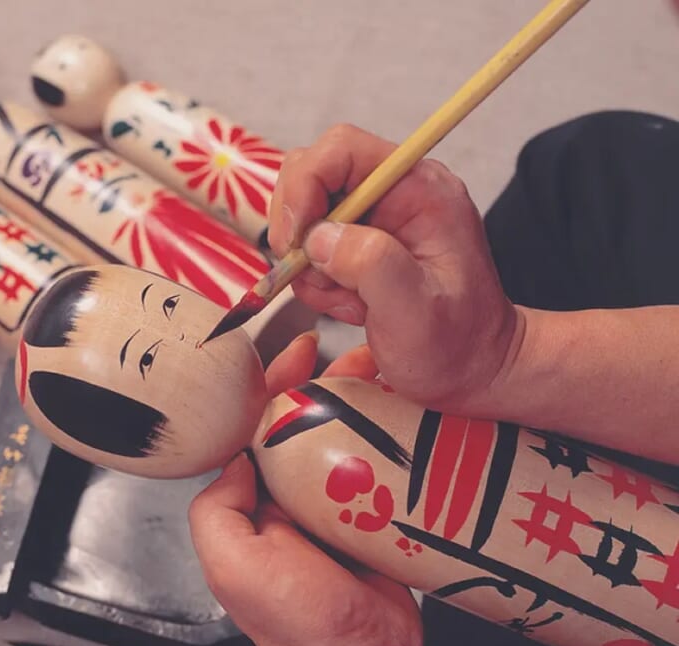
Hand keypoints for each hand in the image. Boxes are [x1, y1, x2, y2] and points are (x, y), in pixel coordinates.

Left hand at [188, 333, 422, 645]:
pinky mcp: (375, 518)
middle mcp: (288, 503)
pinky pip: (380, 469)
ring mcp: (333, 510)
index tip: (292, 356)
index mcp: (250, 507)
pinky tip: (404, 412)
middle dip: (322, 385)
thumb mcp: (232, 564)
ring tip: (379, 370)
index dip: (269, 389)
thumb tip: (236, 454)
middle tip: (348, 354)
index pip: (253, 433)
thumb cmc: (298, 627)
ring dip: (360, 403)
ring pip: (343, 441)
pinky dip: (391, 439)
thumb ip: (218, 507)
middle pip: (302, 427)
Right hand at [268, 124, 521, 413]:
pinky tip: (350, 305)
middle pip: (310, 173)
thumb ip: (370, 263)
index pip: (341, 149)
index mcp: (419, 189)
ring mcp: (375, 219)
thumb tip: (318, 238)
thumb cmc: (456, 345)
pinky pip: (309, 248)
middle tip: (310, 274)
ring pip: (304, 215)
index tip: (297, 239)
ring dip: (308, 264)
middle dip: (297, 226)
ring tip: (348, 301)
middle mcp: (394, 193)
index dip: (305, 185)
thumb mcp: (416, 309)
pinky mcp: (358, 245)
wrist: (472, 371)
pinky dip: (315, 281)